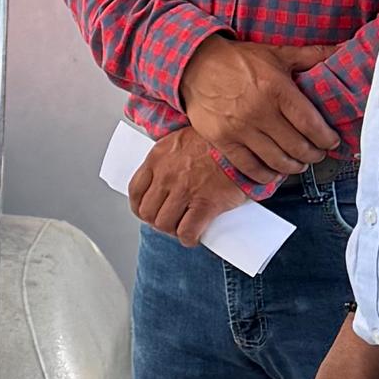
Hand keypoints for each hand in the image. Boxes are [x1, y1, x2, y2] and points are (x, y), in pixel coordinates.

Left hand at [127, 123, 251, 240]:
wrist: (243, 140)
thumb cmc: (215, 141)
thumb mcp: (182, 139)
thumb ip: (169, 157)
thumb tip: (163, 177)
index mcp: (158, 157)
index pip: (135, 190)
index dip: (139, 206)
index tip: (148, 210)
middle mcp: (167, 174)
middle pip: (147, 211)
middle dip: (157, 220)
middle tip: (170, 220)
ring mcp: (185, 190)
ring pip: (164, 224)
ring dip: (172, 230)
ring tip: (183, 227)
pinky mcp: (205, 203)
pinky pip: (187, 231)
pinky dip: (189, 238)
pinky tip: (194, 236)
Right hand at [179, 34, 337, 179]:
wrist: (195, 64)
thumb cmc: (238, 60)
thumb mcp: (277, 53)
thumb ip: (311, 56)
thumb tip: (341, 50)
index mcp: (276, 88)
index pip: (310, 124)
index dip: (326, 138)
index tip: (332, 141)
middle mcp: (259, 111)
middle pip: (297, 146)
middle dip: (314, 155)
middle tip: (318, 154)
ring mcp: (240, 128)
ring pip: (276, 160)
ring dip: (294, 167)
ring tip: (299, 164)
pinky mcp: (223, 140)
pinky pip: (249, 167)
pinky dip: (265, 175)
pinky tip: (274, 172)